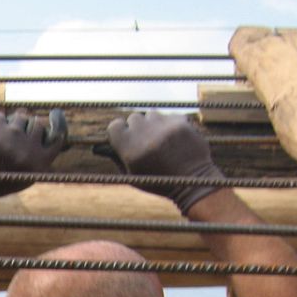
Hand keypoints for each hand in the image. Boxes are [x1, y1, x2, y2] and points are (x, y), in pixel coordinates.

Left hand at [0, 108, 66, 213]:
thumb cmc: (2, 180)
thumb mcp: (28, 174)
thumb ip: (42, 154)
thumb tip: (50, 124)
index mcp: (41, 162)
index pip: (58, 135)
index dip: (57, 122)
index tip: (54, 113)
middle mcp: (29, 148)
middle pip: (37, 123)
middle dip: (27, 127)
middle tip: (15, 138)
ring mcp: (13, 137)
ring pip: (20, 116)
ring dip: (12, 124)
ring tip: (2, 139)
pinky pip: (0, 116)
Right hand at [104, 111, 224, 213]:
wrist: (191, 182)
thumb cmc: (160, 182)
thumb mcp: (134, 176)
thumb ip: (119, 158)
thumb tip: (105, 144)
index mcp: (130, 150)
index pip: (114, 126)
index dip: (119, 131)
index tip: (124, 136)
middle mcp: (145, 135)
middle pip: (134, 118)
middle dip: (138, 127)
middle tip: (145, 139)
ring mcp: (164, 127)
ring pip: (152, 114)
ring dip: (154, 123)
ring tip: (160, 138)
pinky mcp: (180, 123)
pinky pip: (168, 115)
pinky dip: (169, 123)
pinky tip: (174, 137)